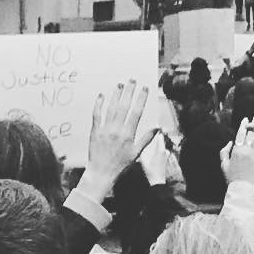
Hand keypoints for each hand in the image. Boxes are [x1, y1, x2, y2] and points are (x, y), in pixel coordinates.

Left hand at [79, 80, 151, 201]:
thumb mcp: (136, 153)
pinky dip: (99, 104)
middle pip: (124, 106)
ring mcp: (105, 129)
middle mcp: (117, 129)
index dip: (141, 98)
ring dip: (116, 95)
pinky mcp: (95, 131)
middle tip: (132, 80)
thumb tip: (157, 127)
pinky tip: (102, 96)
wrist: (101, 173)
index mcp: (128, 134)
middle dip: (129, 91)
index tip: (144, 88)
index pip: (136, 112)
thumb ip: (146, 139)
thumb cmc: (120, 164)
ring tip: (120, 84)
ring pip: (111, 108)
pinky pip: (97, 115)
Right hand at [222, 120, 253, 189]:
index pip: (240, 134)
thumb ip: (224, 152)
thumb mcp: (224, 165)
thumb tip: (230, 142)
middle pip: (251, 134)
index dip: (243, 126)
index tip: (246, 119)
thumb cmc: (232, 178)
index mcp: (236, 151)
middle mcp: (246, 151)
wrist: (243, 189)